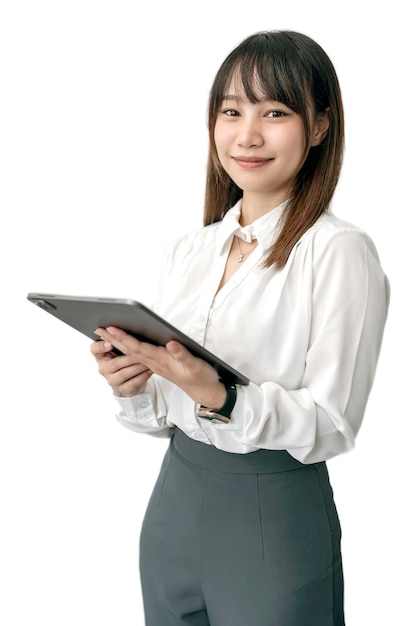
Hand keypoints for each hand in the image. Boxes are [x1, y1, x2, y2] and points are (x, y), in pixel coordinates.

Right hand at [90, 335, 152, 397]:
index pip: (95, 349)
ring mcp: (112, 380)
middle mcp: (103, 368)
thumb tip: (121, 325)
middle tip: (140, 352)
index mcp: (101, 355)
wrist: (128, 381)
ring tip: (148, 361)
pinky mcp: (121, 389)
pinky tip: (149, 371)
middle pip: (114, 363)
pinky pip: (132, 383)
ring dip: (137, 367)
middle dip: (129, 358)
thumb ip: (118, 339)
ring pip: (124, 373)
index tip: (110, 343)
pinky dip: (142, 376)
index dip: (101, 346)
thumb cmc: (124, 360)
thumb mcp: (119, 348)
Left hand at [94, 326, 226, 407]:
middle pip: (130, 350)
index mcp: (161, 361)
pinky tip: (124, 344)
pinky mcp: (159, 364)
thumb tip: (171, 343)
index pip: (137, 348)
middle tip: (98, 329)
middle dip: (114, 339)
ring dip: (118, 343)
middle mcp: (155, 363)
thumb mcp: (195, 365)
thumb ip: (183, 355)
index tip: (111, 329)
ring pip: (132, 352)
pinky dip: (129, 348)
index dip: (124, 338)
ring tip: (106, 334)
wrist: (204, 390)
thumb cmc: (200, 377)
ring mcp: (155, 364)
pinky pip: (139, 355)